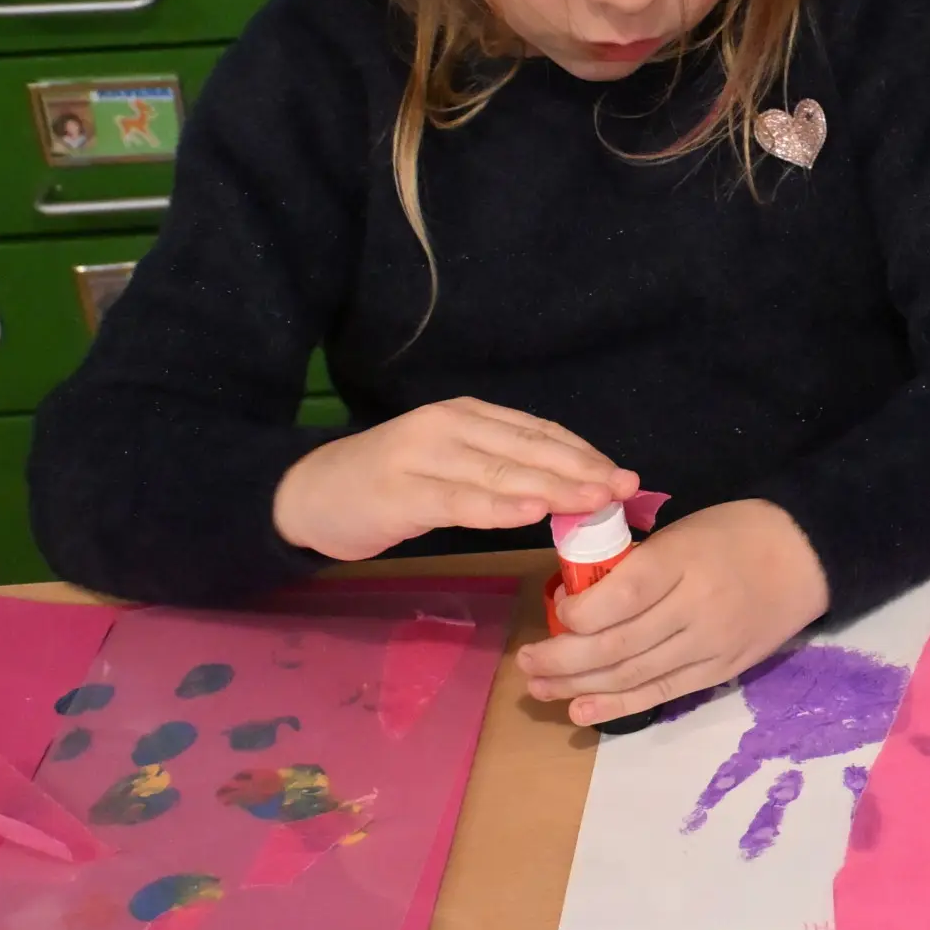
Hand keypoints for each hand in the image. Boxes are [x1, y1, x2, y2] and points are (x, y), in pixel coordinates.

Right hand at [272, 397, 636, 562]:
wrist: (305, 494)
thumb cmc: (388, 484)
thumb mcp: (450, 465)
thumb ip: (499, 469)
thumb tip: (568, 490)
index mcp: (467, 415)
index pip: (539, 432)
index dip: (584, 453)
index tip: (624, 477)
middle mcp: (450, 426)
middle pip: (529, 448)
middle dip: (582, 470)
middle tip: (624, 490)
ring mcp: (423, 456)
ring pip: (502, 473)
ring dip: (554, 487)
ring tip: (595, 501)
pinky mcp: (401, 492)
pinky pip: (459, 500)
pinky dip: (499, 508)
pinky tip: (531, 515)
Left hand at [519, 499, 830, 725]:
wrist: (807, 557)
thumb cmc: (734, 533)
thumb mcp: (683, 531)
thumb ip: (636, 564)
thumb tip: (579, 597)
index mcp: (685, 559)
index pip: (625, 594)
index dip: (580, 612)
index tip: (556, 611)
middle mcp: (696, 607)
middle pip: (619, 644)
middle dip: (563, 659)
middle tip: (526, 662)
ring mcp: (710, 644)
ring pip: (633, 675)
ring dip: (579, 686)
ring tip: (540, 688)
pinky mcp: (720, 670)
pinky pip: (661, 693)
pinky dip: (617, 706)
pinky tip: (581, 711)